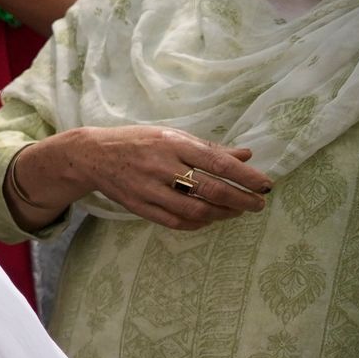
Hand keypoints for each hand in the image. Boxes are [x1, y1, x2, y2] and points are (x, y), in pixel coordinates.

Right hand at [21, 124, 272, 231]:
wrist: (92, 155)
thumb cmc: (138, 141)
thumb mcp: (172, 135)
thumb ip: (209, 147)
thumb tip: (246, 155)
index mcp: (172, 143)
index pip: (217, 162)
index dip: (245, 176)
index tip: (266, 185)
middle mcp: (162, 166)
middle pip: (210, 189)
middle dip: (240, 200)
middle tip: (258, 204)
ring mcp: (149, 189)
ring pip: (195, 210)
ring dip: (222, 214)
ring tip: (237, 211)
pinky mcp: (140, 207)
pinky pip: (176, 222)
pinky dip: (198, 223)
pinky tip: (210, 218)